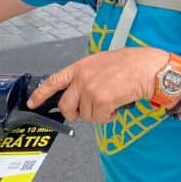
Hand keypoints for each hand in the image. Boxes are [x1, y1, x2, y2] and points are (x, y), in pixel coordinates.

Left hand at [27, 47, 166, 122]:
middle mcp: (82, 78)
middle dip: (75, 113)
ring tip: (112, 102)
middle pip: (66, 105)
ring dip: (99, 113)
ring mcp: (91, 89)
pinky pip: (99, 118)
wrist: (147, 68)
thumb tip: (78, 95)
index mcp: (80, 67)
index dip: (41, 94)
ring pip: (85, 114)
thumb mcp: (101, 63)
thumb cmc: (130, 64)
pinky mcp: (101, 100)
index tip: (32, 103)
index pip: (54, 81)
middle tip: (89, 111)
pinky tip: (117, 106)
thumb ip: (86, 76)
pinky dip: (109, 117)